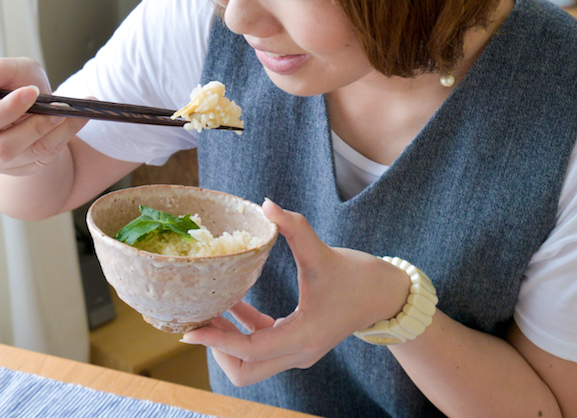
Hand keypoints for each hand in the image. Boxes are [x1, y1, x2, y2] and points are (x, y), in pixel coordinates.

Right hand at [0, 58, 88, 174]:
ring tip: (73, 111)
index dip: (7, 109)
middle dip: (35, 125)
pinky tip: (74, 120)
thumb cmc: (14, 83)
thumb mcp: (4, 70)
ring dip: (55, 131)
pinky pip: (44, 158)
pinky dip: (63, 137)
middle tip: (58, 105)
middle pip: (3, 148)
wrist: (34, 103)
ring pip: (28, 154)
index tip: (32, 91)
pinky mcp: (19, 168)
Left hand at [180, 199, 410, 386]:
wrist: (386, 295)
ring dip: (227, 341)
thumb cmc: (357, 275)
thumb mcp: (323, 251)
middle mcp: (298, 353)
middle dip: (219, 349)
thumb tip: (267, 204)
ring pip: (250, 364)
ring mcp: (298, 352)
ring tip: (208, 309)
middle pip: (245, 371)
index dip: (218, 341)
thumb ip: (295, 227)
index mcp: (303, 336)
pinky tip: (232, 303)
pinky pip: (261, 347)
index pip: (250, 350)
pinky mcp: (297, 343)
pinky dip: (243, 331)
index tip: (191, 330)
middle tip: (201, 317)